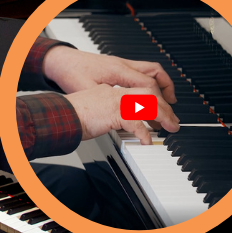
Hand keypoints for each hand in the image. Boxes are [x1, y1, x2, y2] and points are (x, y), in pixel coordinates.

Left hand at [43, 46, 175, 103]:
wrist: (62, 60)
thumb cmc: (71, 72)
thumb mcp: (85, 90)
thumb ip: (105, 101)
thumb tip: (120, 115)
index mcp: (117, 70)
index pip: (148, 86)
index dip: (158, 104)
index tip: (164, 120)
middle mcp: (123, 65)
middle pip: (156, 77)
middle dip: (166, 97)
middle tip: (171, 116)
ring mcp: (122, 64)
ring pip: (153, 71)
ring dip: (163, 86)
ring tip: (168, 105)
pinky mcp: (119, 66)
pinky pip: (143, 72)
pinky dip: (152, 82)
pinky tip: (150, 95)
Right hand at [65, 84, 179, 143]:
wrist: (60, 115)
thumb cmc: (69, 116)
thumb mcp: (90, 109)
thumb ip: (103, 112)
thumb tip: (109, 122)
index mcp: (108, 90)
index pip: (136, 91)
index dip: (152, 100)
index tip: (158, 111)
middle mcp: (114, 92)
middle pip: (148, 92)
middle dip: (164, 106)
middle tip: (172, 120)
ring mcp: (115, 101)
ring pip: (148, 103)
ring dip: (162, 116)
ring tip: (169, 128)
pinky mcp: (114, 113)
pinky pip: (136, 123)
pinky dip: (144, 133)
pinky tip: (147, 142)